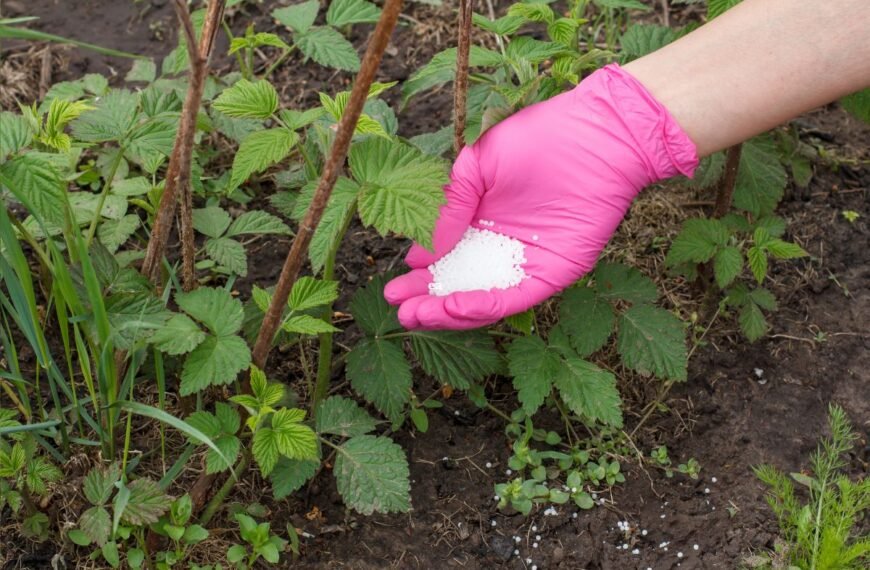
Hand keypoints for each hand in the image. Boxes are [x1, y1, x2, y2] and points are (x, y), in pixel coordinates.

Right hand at [384, 64, 697, 329]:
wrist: (595, 136)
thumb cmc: (537, 139)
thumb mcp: (478, 165)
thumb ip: (451, 206)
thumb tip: (423, 252)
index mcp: (482, 222)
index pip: (446, 258)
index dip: (420, 275)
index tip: (395, 286)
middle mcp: (501, 248)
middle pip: (460, 284)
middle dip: (428, 300)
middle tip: (399, 310)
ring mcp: (526, 263)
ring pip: (482, 298)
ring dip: (449, 311)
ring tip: (416, 316)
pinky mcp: (552, 274)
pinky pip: (514, 298)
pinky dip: (483, 306)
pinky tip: (454, 307)